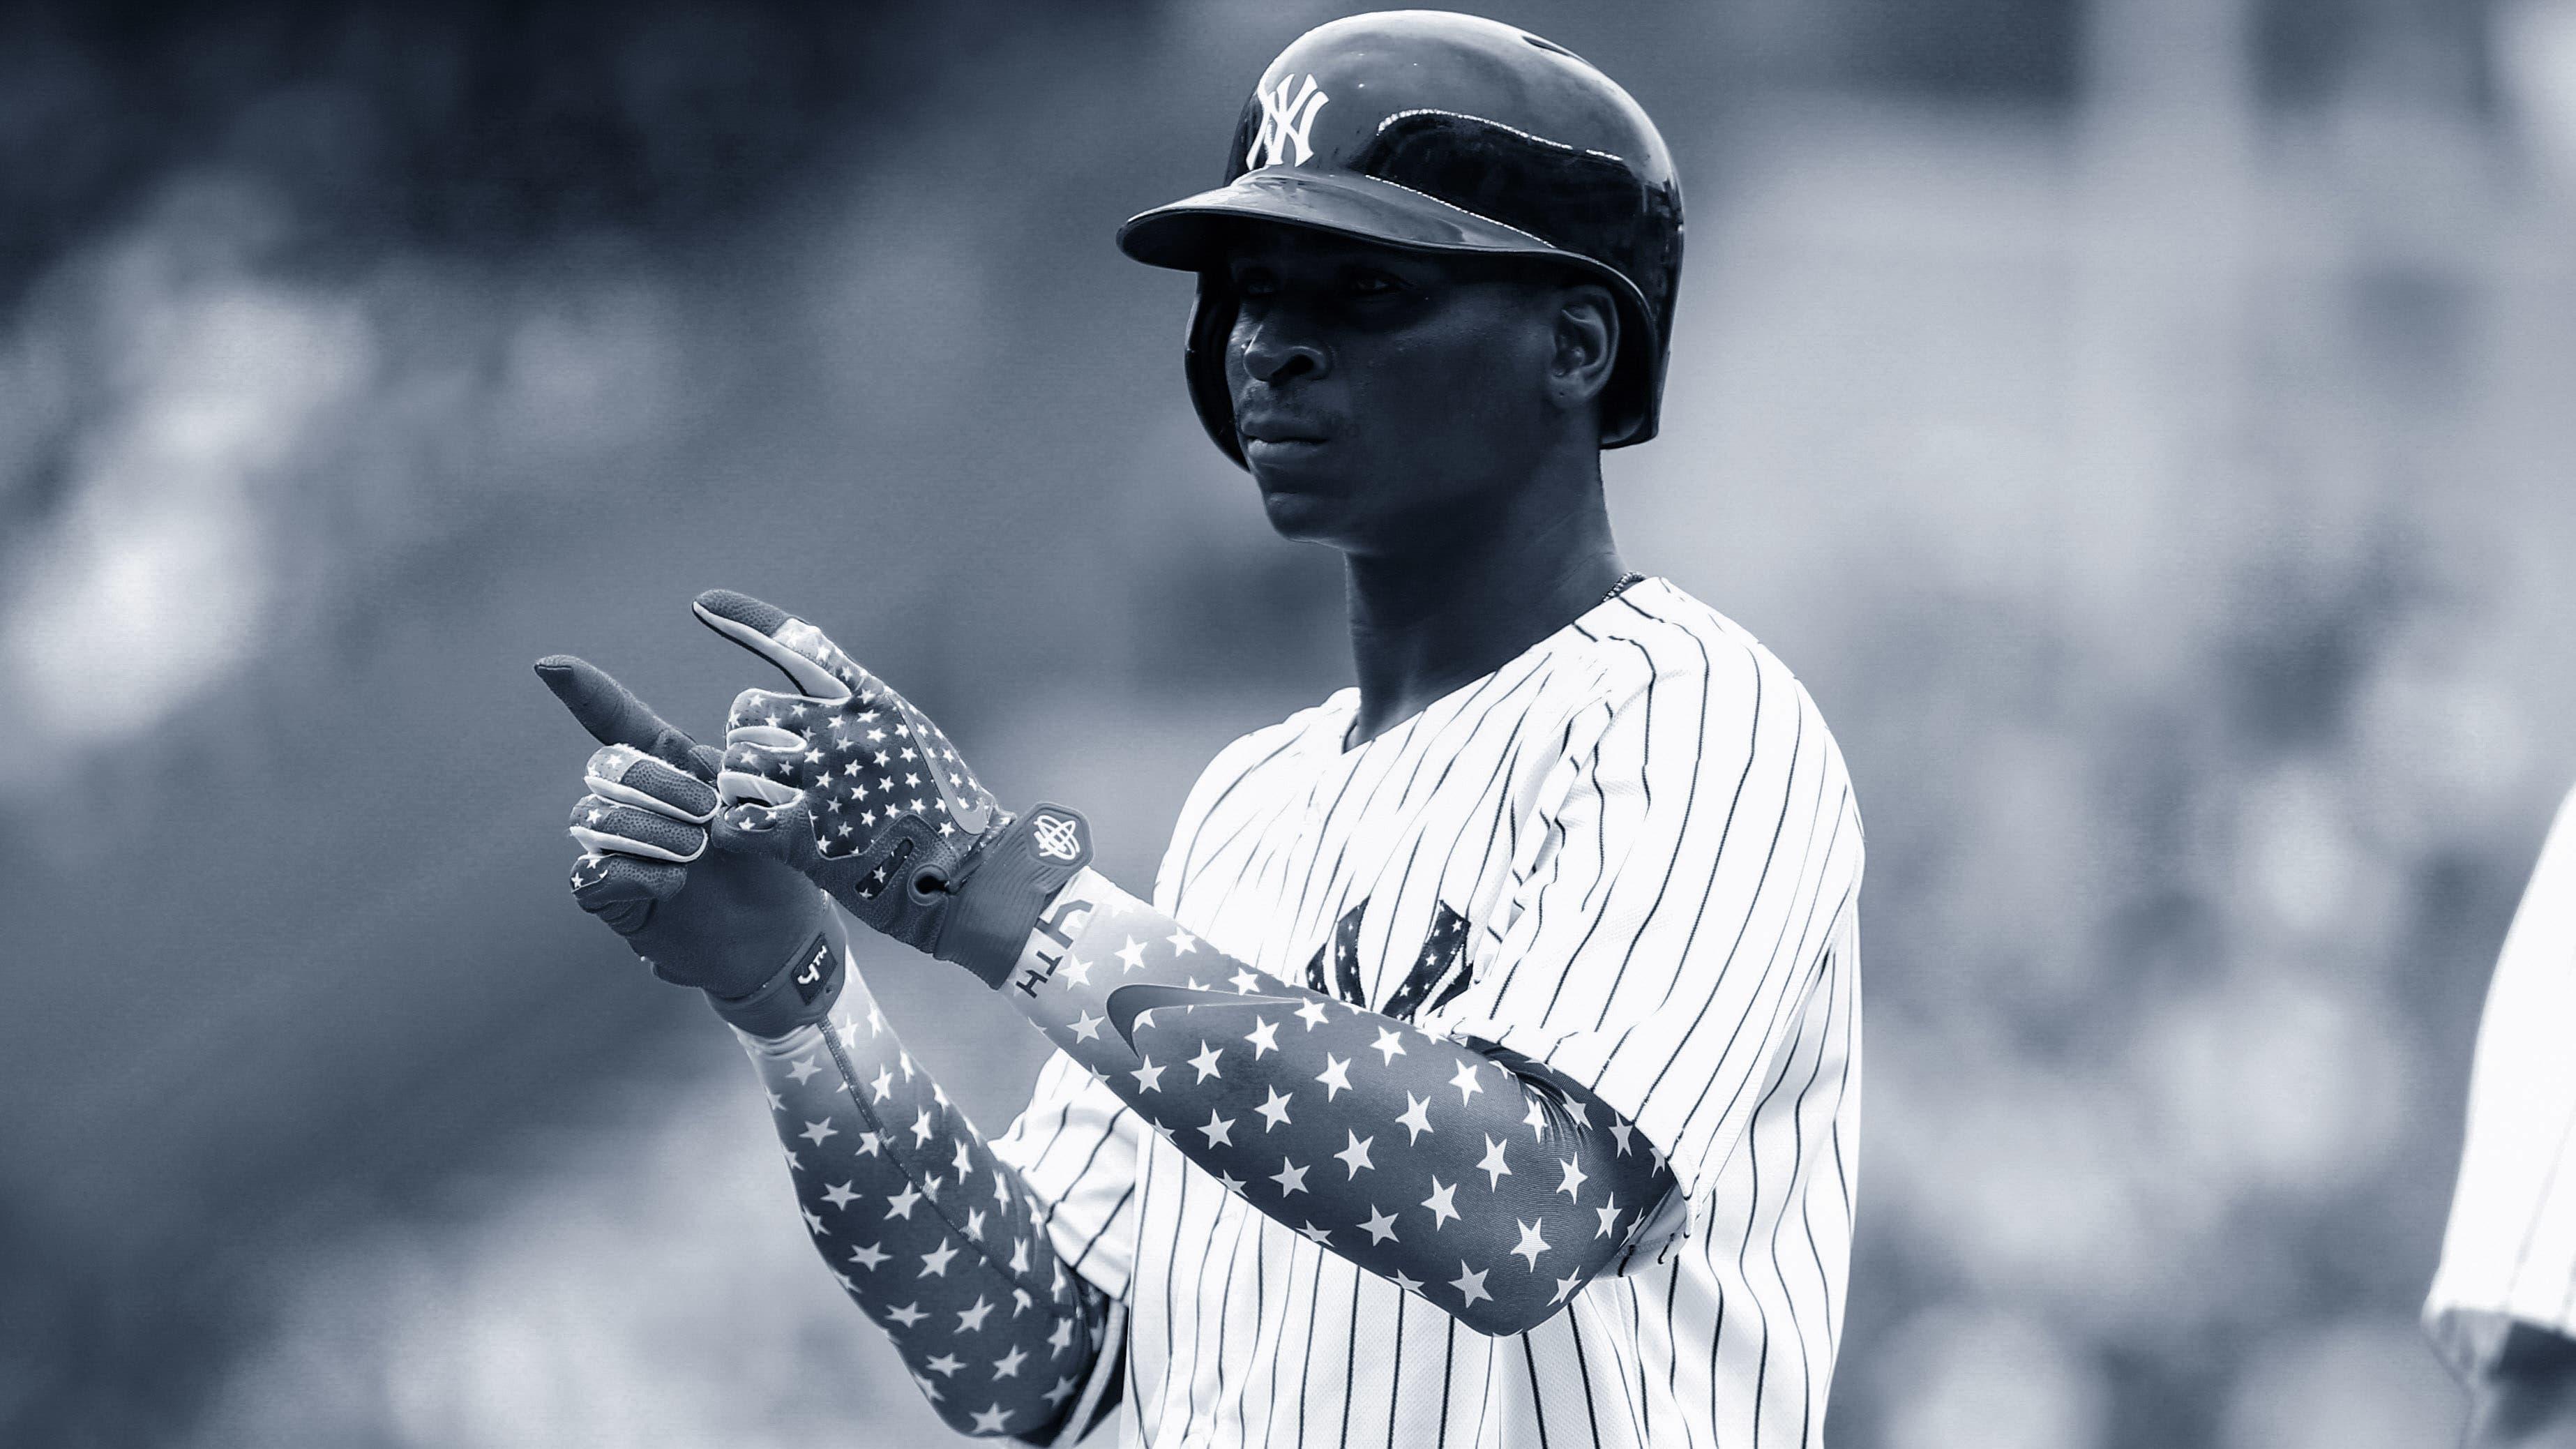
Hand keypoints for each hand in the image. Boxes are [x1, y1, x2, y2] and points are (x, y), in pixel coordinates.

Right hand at [538, 654, 830, 1003]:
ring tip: (697, 853)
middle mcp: (635, 801)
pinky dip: (634, 876)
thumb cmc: (773, 860)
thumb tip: (710, 766)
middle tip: (707, 815)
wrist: (779, 933)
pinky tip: (674, 885)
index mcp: (670, 766)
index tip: (551, 665)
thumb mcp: (766, 806)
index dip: (587, 693)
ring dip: (649, 832)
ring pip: (594, 819)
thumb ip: (739, 775)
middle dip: (655, 783)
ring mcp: (617, 847)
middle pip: (607, 766)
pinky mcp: (611, 896)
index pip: (617, 719)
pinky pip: (591, 874)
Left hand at [692, 590, 1090, 982]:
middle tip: (762, 766)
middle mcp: (843, 734)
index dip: (747, 622)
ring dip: (738, 787)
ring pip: (734, 766)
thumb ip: (862, 714)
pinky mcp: (808, 838)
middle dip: (745, 737)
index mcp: (871, 704)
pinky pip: (735, 820)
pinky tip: (754, 835)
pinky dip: (735, 827)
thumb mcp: (913, 738)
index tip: (702, 604)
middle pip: (748, 712)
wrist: (972, 875)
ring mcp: (823, 784)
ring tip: (763, 804)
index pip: (800, 647)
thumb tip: (807, 705)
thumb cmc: (946, 810)